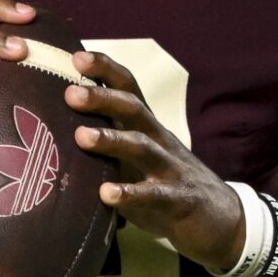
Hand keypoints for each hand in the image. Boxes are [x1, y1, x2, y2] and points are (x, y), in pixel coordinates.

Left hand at [66, 51, 244, 273]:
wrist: (220, 220)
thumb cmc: (166, 185)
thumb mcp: (138, 160)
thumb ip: (108, 145)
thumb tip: (56, 132)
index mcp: (148, 128)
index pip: (128, 89)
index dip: (106, 70)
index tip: (77, 56)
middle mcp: (159, 141)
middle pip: (133, 110)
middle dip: (103, 98)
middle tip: (70, 93)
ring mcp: (170, 169)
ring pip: (141, 146)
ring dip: (111, 139)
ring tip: (81, 137)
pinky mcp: (178, 200)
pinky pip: (153, 194)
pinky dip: (130, 193)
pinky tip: (106, 194)